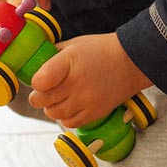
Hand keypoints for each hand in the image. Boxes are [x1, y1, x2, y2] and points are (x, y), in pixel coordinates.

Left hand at [28, 32, 152, 129]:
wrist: (132, 62)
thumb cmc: (101, 50)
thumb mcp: (74, 44)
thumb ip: (53, 55)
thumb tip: (34, 66)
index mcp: (69, 61)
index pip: (39, 81)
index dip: (36, 82)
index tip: (41, 78)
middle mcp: (77, 83)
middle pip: (41, 100)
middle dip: (39, 95)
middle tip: (47, 89)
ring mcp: (86, 100)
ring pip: (53, 113)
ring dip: (52, 106)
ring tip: (60, 97)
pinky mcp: (95, 113)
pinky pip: (69, 122)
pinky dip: (66, 116)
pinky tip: (71, 105)